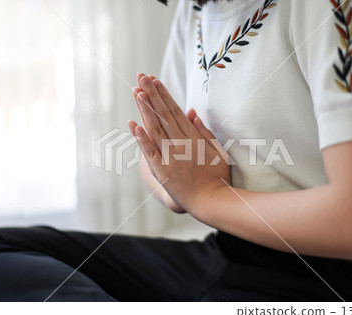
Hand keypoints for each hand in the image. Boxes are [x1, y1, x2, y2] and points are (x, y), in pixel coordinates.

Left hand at [128, 73, 230, 214]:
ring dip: (145, 109)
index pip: (176, 111)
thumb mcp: (217, 149)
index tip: (155, 81)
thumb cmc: (217, 176)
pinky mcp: (163, 170)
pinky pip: (150, 152)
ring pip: (156, 128)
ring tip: (136, 92)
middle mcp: (181, 143)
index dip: (164, 95)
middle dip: (152, 94)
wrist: (212, 200)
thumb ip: (204, 130)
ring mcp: (171, 156)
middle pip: (164, 114)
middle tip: (141, 76)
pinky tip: (133, 124)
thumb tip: (192, 112)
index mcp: (194, 137)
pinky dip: (141, 138)